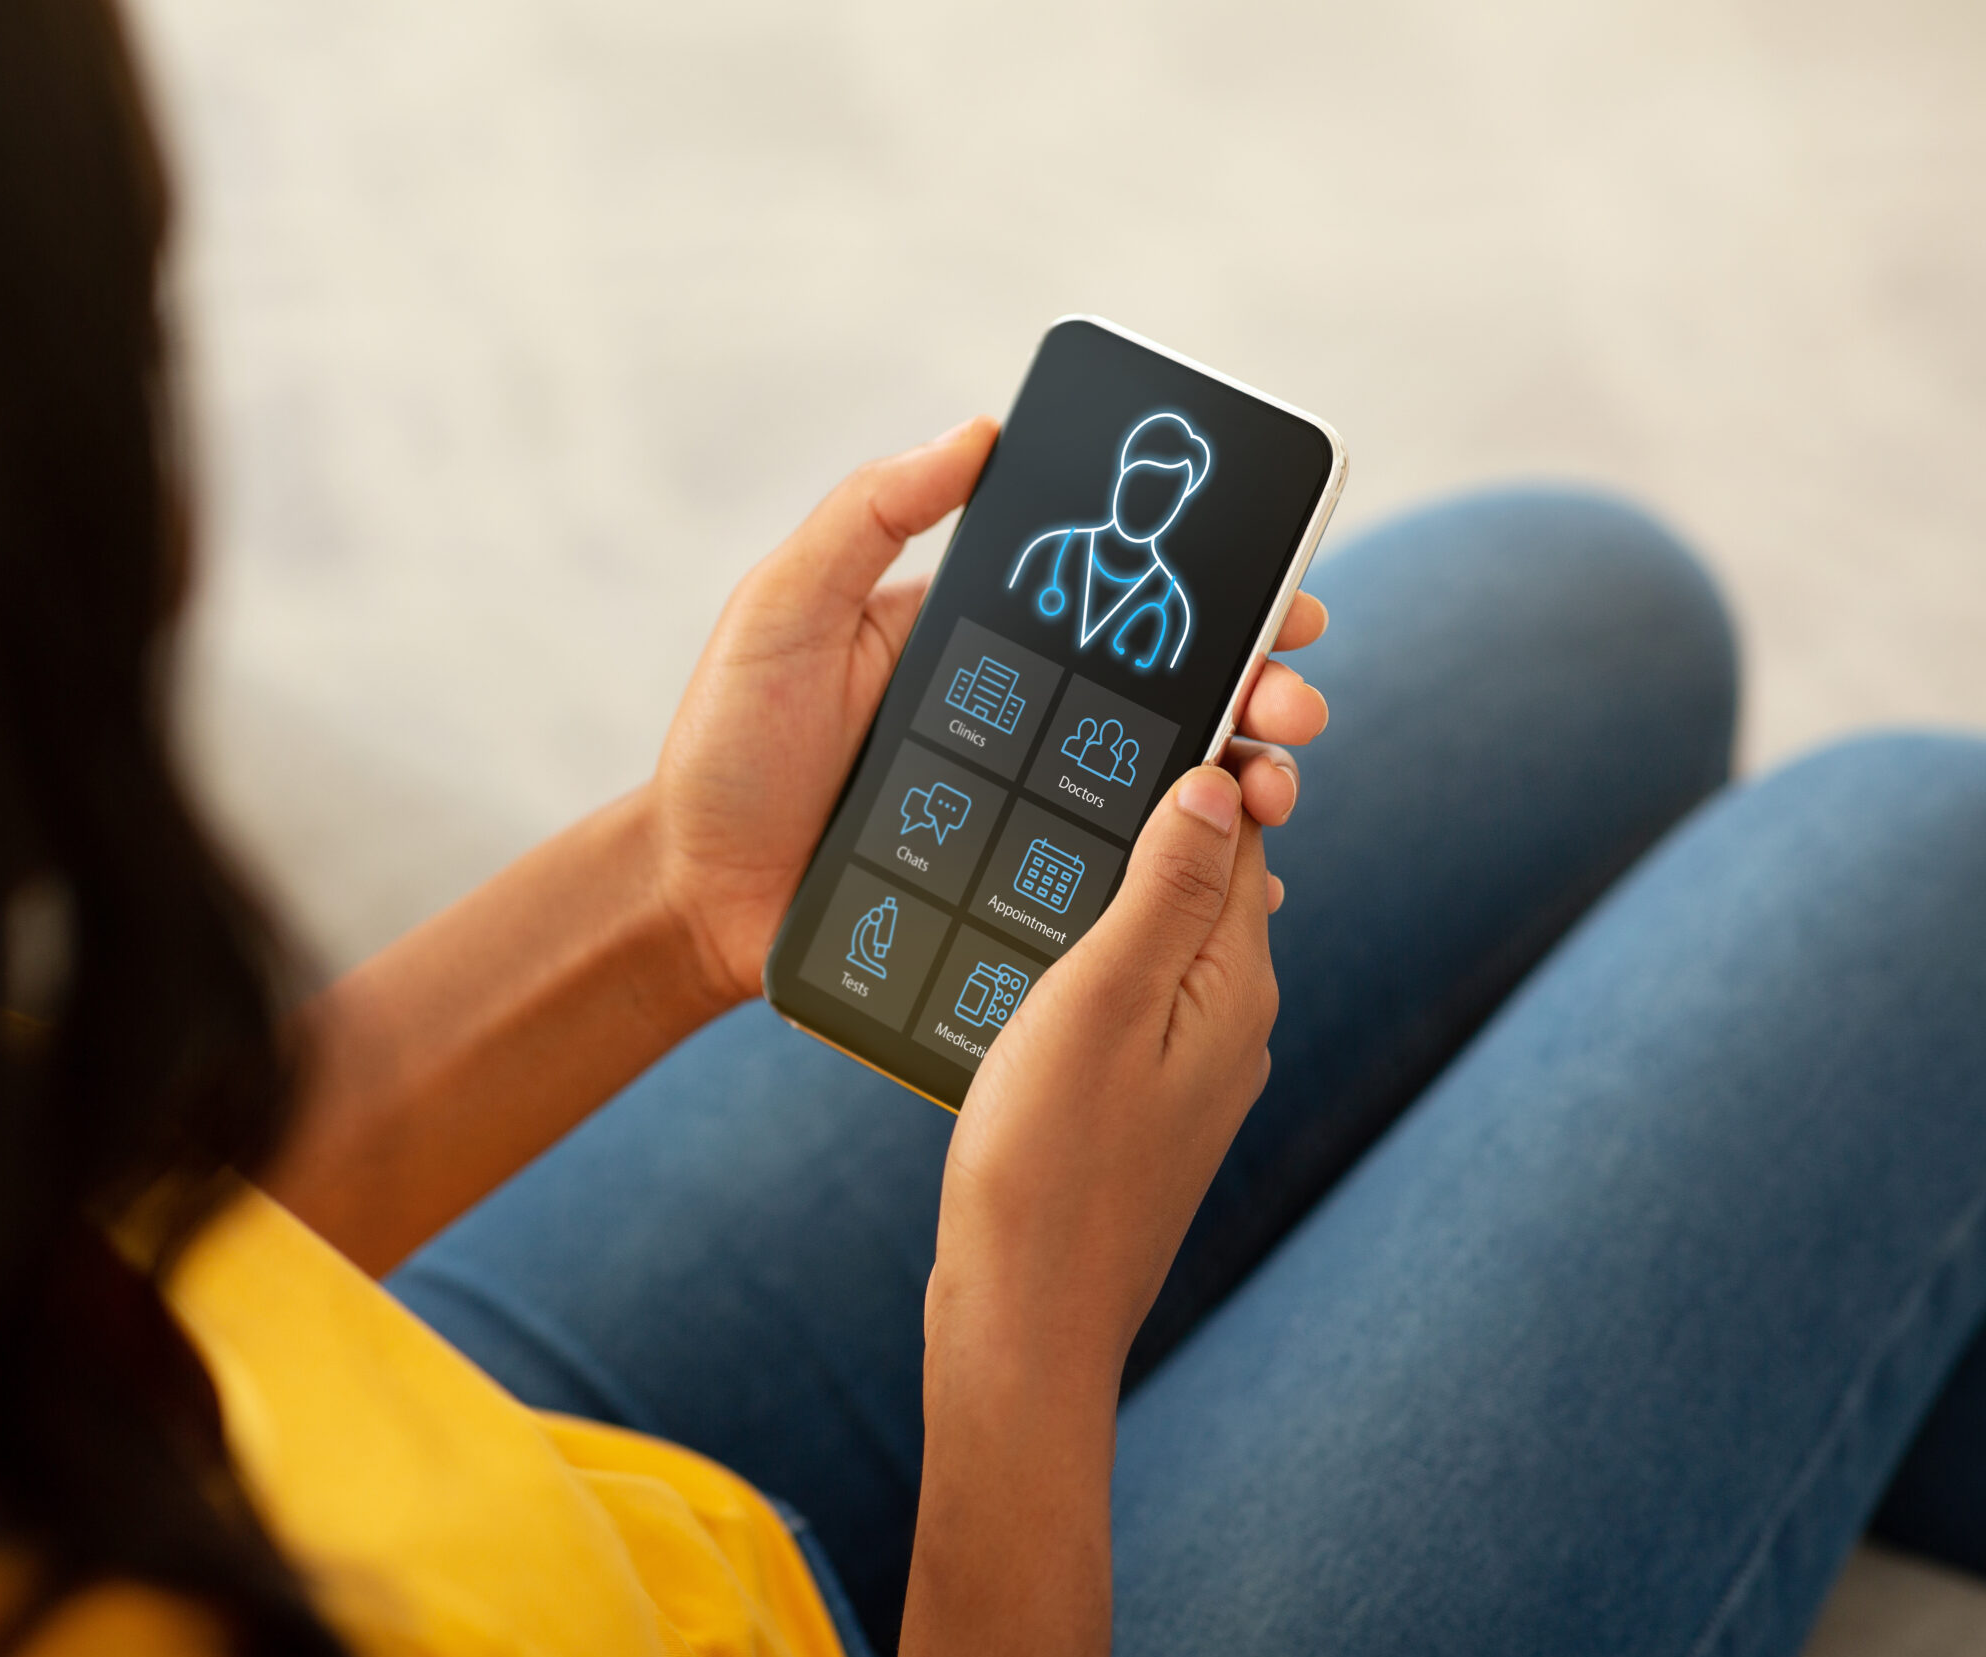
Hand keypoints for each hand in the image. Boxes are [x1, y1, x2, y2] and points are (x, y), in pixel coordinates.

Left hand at [651, 423, 1330, 1006]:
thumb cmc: (727, 748)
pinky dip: (1193, 875)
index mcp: (987, 641)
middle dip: (1259, 688)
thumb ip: (866, 516)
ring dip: (1244, 777)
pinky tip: (1243, 876)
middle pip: (1172, 695)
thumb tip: (979, 430)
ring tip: (1272, 786)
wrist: (693, 897)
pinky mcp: (1023, 895)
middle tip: (1293, 700)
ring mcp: (1031, 811)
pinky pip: (1124, 882)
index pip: (1120, 604)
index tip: (1284, 595)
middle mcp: (1028, 721)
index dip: (1212, 597)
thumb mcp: (782, 612)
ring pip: (1166, 788)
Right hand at [930, 764, 1279, 1388]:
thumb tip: (1220, 782)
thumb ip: (1161, 890)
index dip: (1206, 750)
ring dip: (1126, 872)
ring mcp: (1192, 1064)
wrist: (1024, 1317)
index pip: (1240, 827)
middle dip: (1167, 804)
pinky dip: (1100, 942)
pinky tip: (1039, 936)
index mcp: (1235, 980)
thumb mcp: (1098, 1002)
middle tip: (1093, 733)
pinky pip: (1135, 988)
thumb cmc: (1048, 1163)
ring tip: (1057, 815)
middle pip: (1210, 873)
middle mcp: (1233, 1017)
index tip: (1162, 683)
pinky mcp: (1144, 1100)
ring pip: (1167, 930)